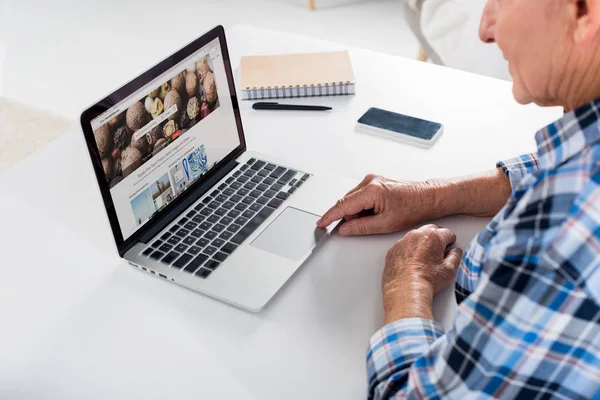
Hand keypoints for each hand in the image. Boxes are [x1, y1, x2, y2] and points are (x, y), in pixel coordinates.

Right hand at [316, 174, 440, 235]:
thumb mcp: (385, 224)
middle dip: (351, 217)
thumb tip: (345, 229)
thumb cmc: (413, 208)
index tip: (321, 223)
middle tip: (366, 225)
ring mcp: (372, 180)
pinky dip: (364, 207)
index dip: (330, 216)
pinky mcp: (375, 182)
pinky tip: (377, 211)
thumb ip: (361, 227)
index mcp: (371, 191)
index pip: (343, 206)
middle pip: (347, 203)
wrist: (428, 198)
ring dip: (359, 212)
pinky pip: (360, 196)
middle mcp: (369, 181)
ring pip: (353, 200)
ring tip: (378, 217)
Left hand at [382, 224, 462, 322]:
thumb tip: (455, 252)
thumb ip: (455, 257)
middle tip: (439, 247)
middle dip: (437, 237)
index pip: (447, 233)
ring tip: (425, 256)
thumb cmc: (426, 280)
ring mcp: (402, 242)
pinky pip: (403, 246)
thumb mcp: (449, 270)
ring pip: (415, 236)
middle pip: (430, 230)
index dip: (450, 240)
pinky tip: (412, 262)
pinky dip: (408, 250)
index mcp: (432, 237)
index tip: (450, 244)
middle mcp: (416, 236)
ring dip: (421, 242)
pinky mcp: (393, 250)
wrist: (406, 291)